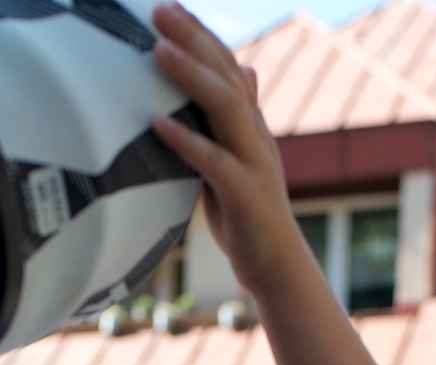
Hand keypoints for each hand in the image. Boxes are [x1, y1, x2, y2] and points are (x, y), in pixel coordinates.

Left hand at [149, 2, 315, 298]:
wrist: (276, 266)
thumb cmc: (248, 215)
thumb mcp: (240, 158)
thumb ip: (234, 119)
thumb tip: (246, 71)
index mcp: (249, 125)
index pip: (226, 66)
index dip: (200, 34)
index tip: (168, 5)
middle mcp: (254, 135)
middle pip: (227, 74)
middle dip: (194, 38)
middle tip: (159, 8)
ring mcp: (253, 163)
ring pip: (225, 108)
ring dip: (191, 76)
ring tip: (158, 50)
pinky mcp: (245, 195)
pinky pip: (215, 163)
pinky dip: (187, 141)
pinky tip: (158, 124)